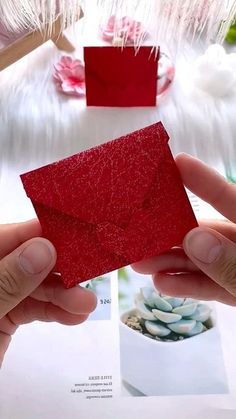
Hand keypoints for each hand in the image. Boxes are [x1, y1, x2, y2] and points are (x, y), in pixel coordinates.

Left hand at [0, 220, 96, 365]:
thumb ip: (6, 280)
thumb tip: (42, 249)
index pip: (9, 236)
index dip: (42, 234)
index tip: (75, 237)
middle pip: (27, 261)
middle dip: (58, 271)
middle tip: (86, 279)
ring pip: (33, 286)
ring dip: (62, 295)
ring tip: (85, 305)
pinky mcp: (3, 317)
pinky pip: (32, 308)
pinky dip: (54, 312)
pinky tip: (73, 316)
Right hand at [132, 153, 235, 305]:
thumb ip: (231, 264)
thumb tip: (193, 239)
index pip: (228, 198)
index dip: (203, 180)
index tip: (177, 163)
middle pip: (205, 233)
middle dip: (171, 234)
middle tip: (137, 235)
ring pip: (203, 261)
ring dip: (171, 263)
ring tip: (140, 264)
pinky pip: (211, 286)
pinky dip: (188, 286)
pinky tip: (162, 283)